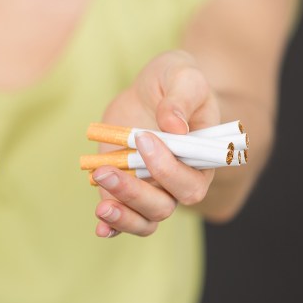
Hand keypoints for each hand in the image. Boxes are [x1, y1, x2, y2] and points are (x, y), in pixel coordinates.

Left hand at [92, 51, 220, 237]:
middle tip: (106, 171)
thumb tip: (173, 127)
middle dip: (134, 194)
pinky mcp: (126, 188)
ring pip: (144, 220)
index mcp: (201, 160)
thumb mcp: (181, 75)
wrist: (150, 90)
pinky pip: (123, 219)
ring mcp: (151, 188)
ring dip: (122, 216)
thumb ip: (180, 98)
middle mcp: (178, 182)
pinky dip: (112, 226)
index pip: (190, 183)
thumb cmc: (174, 81)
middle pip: (164, 207)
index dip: (167, 169)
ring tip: (100, 206)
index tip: (143, 138)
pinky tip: (100, 226)